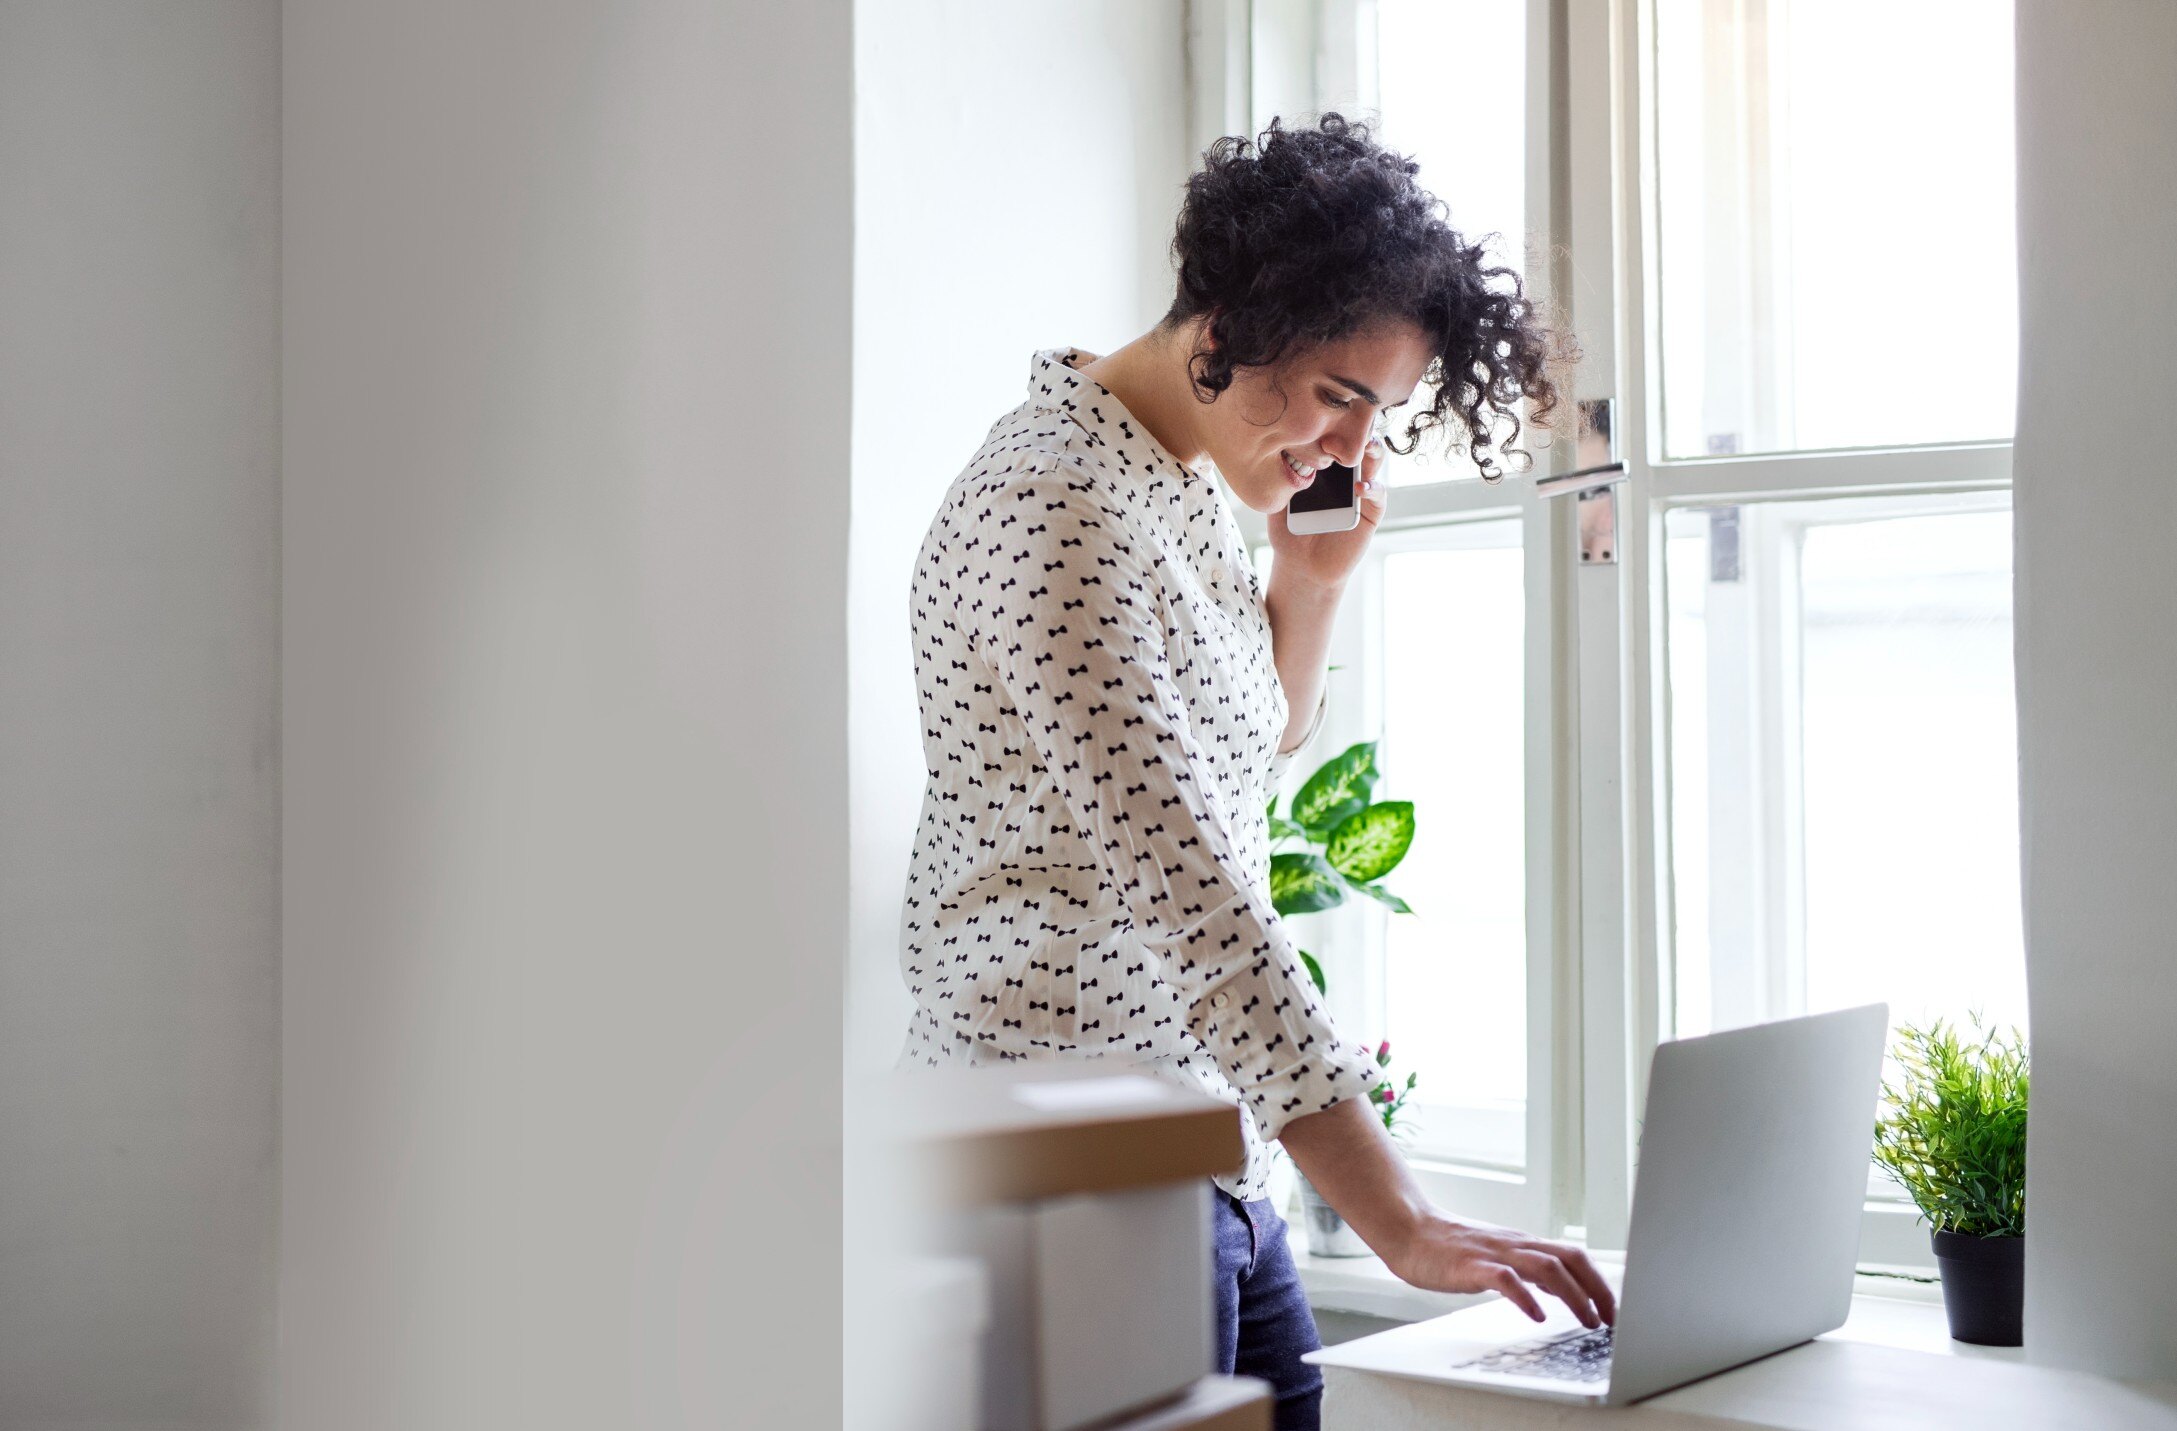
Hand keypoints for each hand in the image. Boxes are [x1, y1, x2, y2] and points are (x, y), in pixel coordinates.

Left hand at [1264, 435, 1387, 592]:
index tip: (1323, 419)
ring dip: (1373, 450)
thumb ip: (1280, 479)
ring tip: (1364, 447)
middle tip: (1348, 427)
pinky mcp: (1371, 512)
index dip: (1333, 425)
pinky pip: (1379, 495)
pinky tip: (1360, 488)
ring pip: (1375, 461)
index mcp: (1325, 465)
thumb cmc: (1289, 531)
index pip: (1335, 436)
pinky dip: (1373, 488)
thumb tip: (1274, 452)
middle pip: (1358, 441)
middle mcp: (1346, 473)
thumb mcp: (1278, 500)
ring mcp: (1361, 490)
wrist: (1301, 566)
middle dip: (1357, 430)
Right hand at [1381, 1214, 1617, 1328]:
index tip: (1612, 1308)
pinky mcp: (1472, 1266)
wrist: (1410, 1230)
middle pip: (1570, 1257)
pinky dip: (1526, 1297)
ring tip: (1586, 1320)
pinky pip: (1506, 1280)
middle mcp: (1516, 1245)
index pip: (1574, 1254)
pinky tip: (1536, 1315)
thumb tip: (1560, 1286)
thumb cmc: (1450, 1247)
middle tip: (1609, 1319)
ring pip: (1547, 1267)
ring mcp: (1495, 1253)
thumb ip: (1528, 1267)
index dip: (1599, 1281)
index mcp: (1523, 1243)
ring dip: (1573, 1295)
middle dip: (1597, 1288)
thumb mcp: (1499, 1255)